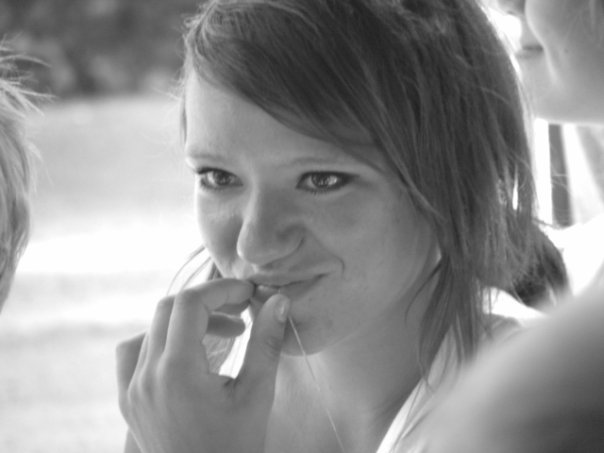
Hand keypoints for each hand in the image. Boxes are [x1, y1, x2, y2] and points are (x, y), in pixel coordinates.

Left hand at [116, 278, 289, 452]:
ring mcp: (131, 389)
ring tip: (222, 336)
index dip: (221, 289)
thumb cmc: (235, 447)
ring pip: (151, 328)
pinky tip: (185, 354)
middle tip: (240, 312)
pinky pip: (133, 353)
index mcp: (177, 371)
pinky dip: (159, 340)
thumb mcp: (257, 395)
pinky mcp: (128, 401)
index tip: (248, 294)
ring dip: (185, 321)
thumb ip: (266, 342)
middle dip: (207, 302)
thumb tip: (279, 301)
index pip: (190, 303)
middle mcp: (146, 376)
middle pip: (168, 309)